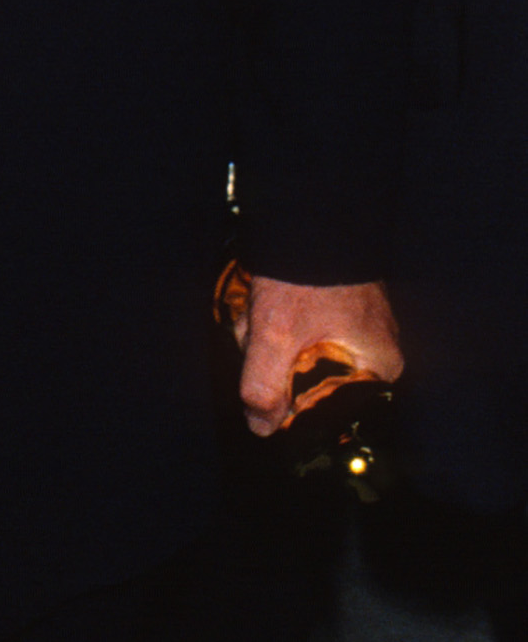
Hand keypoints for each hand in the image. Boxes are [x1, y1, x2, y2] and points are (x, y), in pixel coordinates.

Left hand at [236, 274, 402, 437]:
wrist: (310, 213)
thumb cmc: (306, 275)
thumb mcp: (276, 333)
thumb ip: (265, 386)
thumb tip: (261, 428)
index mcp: (380, 369)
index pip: (335, 414)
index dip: (294, 407)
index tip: (268, 388)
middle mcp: (376, 352)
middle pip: (313, 383)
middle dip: (275, 361)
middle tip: (262, 330)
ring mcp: (356, 329)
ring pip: (300, 356)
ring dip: (270, 337)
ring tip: (262, 308)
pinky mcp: (335, 309)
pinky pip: (299, 331)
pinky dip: (275, 320)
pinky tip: (265, 301)